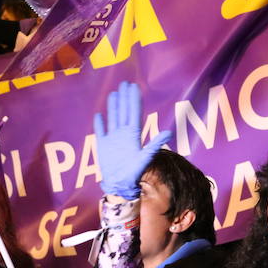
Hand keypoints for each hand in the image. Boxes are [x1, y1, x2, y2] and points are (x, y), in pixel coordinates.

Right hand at [93, 81, 170, 199]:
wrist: (119, 185)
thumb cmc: (134, 173)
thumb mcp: (145, 157)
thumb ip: (155, 144)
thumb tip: (168, 132)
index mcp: (133, 135)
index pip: (134, 113)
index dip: (134, 100)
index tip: (134, 87)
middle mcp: (123, 134)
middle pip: (124, 112)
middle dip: (124, 98)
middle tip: (125, 83)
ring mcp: (113, 139)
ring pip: (113, 118)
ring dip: (113, 106)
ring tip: (114, 93)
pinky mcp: (103, 145)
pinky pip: (101, 132)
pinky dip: (99, 124)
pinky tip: (99, 115)